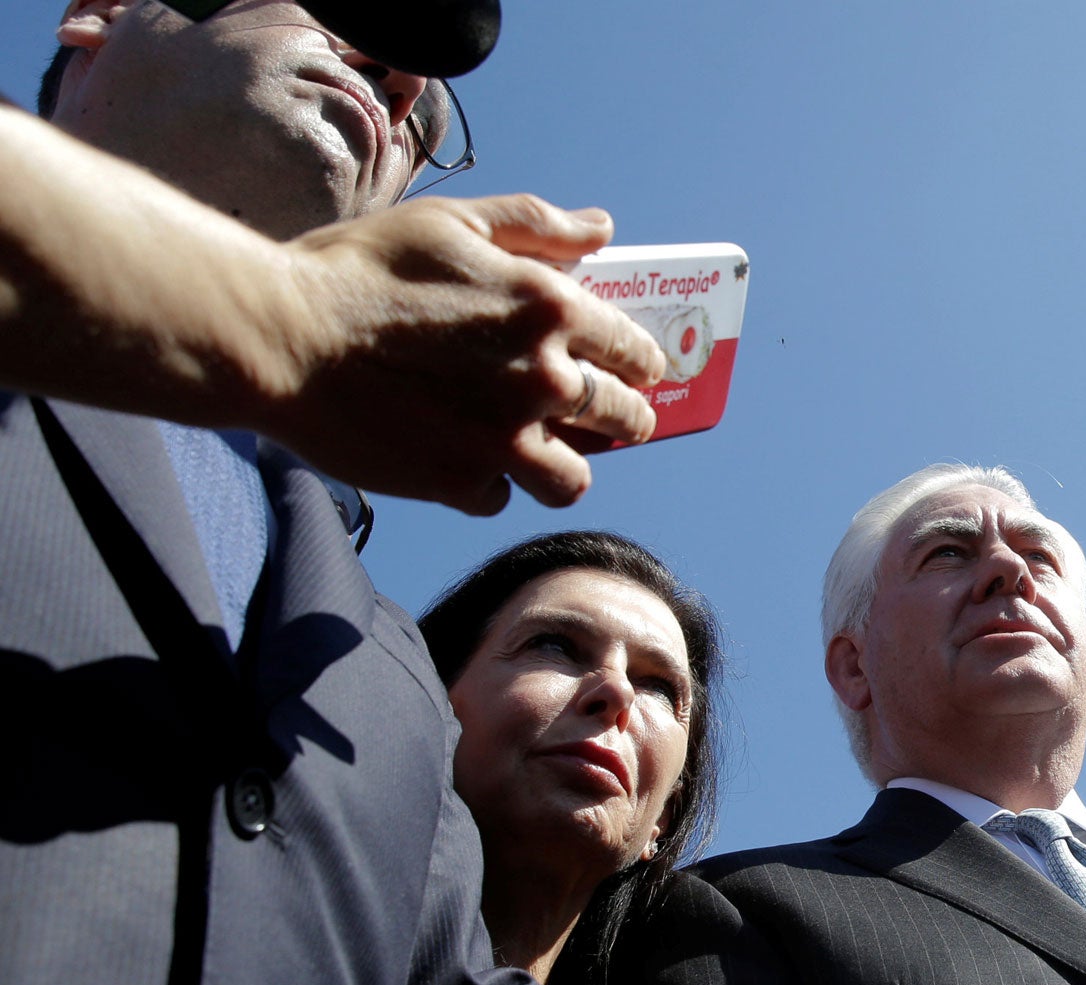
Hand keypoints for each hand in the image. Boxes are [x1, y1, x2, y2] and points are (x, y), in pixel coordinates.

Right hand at [262, 194, 667, 514]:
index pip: (635, 352)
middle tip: (609, 417)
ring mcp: (506, 441)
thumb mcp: (452, 224)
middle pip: (624, 419)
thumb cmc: (360, 270)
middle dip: (623, 417)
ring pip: (575, 478)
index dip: (640, 363)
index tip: (638, 370)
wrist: (281, 338)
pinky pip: (501, 496)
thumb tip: (602, 228)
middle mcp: (543, 380)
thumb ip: (536, 226)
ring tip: (540, 451)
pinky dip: (485, 482)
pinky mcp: (463, 484)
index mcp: (550, 310)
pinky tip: (460, 457)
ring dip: (563, 465)